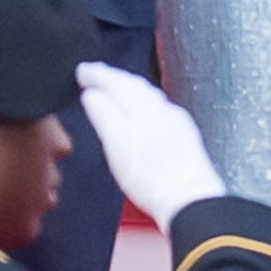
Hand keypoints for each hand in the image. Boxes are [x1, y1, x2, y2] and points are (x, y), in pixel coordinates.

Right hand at [74, 61, 225, 228]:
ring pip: (148, 94)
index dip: (96, 75)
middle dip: (112, 77)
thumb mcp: (117, 143)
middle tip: (94, 73)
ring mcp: (175, 121)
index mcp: (143, 106)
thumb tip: (92, 93)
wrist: (189, 199)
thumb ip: (103, 113)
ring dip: (128, 87)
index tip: (82, 71)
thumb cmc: (152, 177)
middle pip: (133, 84)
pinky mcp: (183, 135)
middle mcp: (161, 108)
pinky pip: (159, 107)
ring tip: (114, 88)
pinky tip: (141, 112)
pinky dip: (143, 102)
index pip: (115, 81)